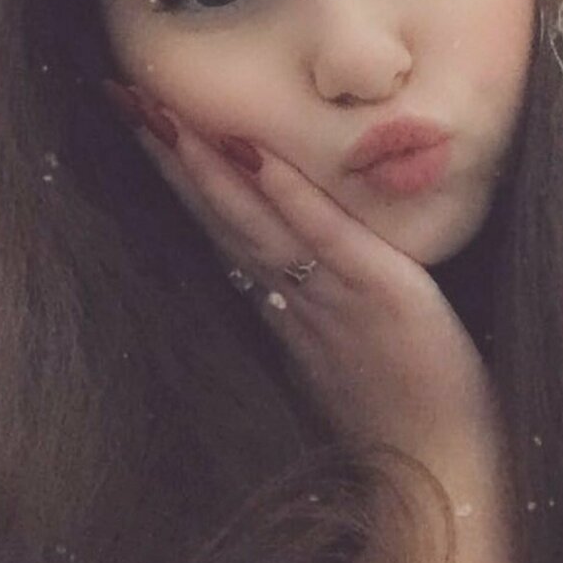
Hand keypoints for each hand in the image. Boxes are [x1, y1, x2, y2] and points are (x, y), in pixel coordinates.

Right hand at [104, 81, 504, 470]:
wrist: (441, 465)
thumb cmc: (396, 397)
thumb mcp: (338, 336)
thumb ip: (309, 285)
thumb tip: (282, 235)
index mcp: (280, 297)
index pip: (217, 222)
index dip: (173, 172)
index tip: (135, 120)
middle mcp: (290, 293)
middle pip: (218, 214)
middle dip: (168, 156)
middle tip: (122, 97)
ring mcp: (328, 295)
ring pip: (254, 223)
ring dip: (206, 168)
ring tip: (163, 115)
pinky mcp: (380, 294)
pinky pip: (327, 239)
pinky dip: (289, 196)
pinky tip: (257, 155)